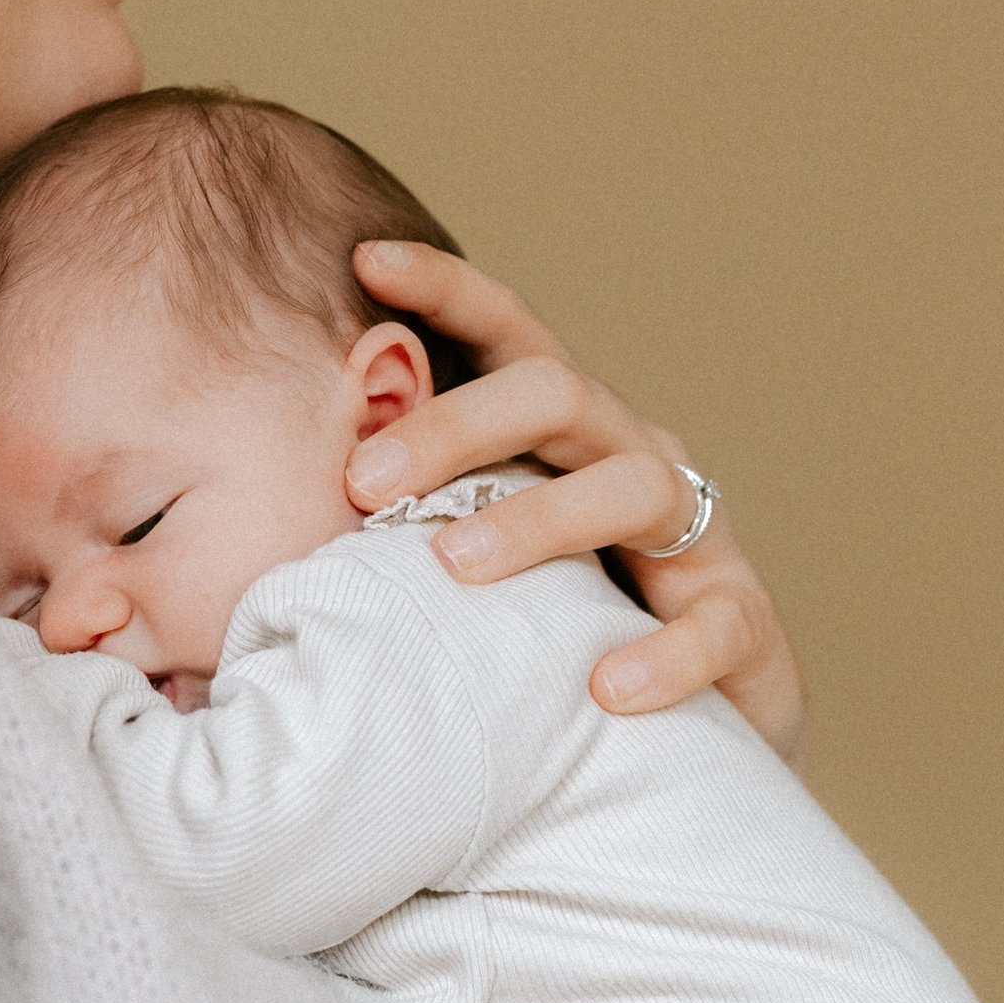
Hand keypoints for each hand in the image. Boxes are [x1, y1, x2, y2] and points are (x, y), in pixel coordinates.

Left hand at [347, 242, 805, 762]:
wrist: (682, 745)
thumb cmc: (548, 642)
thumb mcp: (474, 573)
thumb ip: (400, 538)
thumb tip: (260, 533)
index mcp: (565, 437)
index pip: (511, 339)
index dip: (449, 290)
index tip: (367, 257)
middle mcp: (634, 459)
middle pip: (560, 395)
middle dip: (458, 424)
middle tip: (363, 480)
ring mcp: (700, 538)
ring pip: (636, 488)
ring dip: (539, 519)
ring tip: (456, 567)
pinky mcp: (743, 624)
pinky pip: (717, 624)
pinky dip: (663, 653)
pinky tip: (603, 687)